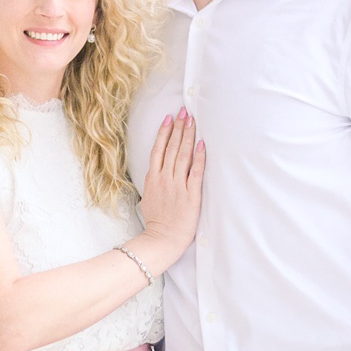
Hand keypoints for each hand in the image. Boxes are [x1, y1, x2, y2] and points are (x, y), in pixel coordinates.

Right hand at [137, 109, 205, 255]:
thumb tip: (158, 170)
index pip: (159, 149)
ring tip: (192, 121)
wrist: (161, 239)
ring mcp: (177, 186)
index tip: (170, 118)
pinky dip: (198, 157)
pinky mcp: (190, 195)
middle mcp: (164, 178)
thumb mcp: (149, 196)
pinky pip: (195, 172)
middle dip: (179, 128)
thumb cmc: (157, 221)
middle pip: (172, 147)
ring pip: (182, 155)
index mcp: (153, 178)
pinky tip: (201, 144)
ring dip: (188, 136)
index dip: (165, 132)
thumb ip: (155, 181)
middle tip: (184, 111)